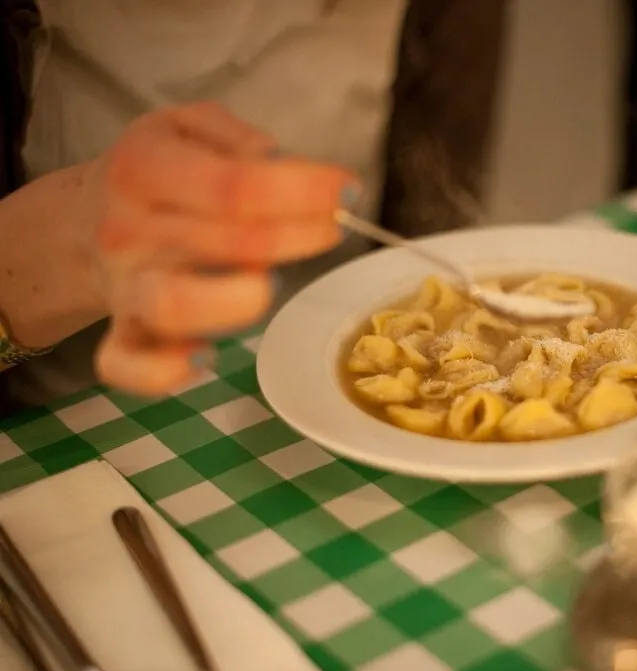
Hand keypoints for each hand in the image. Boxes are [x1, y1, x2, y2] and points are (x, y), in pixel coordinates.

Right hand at [87, 102, 355, 394]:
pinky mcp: (123, 333)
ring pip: (173, 306)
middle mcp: (130, 230)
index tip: (347, 189)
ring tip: (271, 283)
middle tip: (332, 226)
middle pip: (229, 243)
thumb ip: (238, 139)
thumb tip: (282, 164)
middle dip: (299, 236)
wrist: (83, 216)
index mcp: (145, 169)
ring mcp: (125, 287)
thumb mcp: (188, 127)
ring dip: (238, 301)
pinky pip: (127, 365)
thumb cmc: (157, 170)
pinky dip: (164, 372)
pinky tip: (206, 357)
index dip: (303, 190)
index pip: (234, 186)